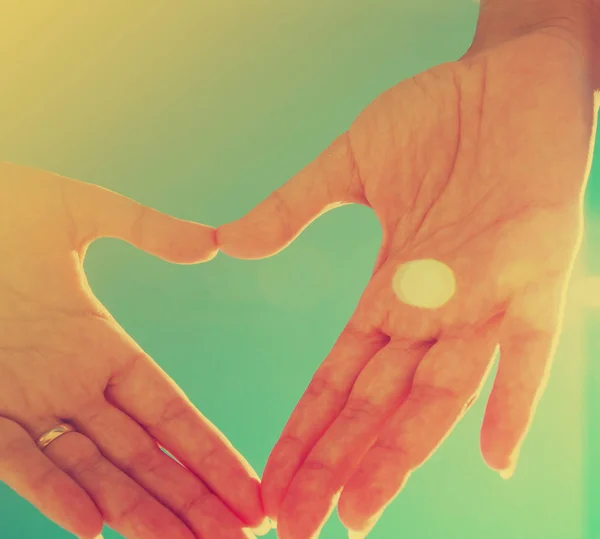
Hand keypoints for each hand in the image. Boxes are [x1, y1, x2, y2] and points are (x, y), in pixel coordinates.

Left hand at [0, 163, 266, 538]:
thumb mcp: (74, 209)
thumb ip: (144, 227)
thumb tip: (213, 246)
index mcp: (98, 347)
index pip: (169, 414)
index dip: (210, 454)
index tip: (251, 491)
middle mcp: (69, 388)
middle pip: (143, 457)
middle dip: (192, 502)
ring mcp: (22, 402)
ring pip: (92, 472)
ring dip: (140, 512)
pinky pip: (18, 457)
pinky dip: (55, 491)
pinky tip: (94, 524)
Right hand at [217, 27, 596, 538]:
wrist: (509, 72)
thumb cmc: (438, 113)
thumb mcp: (354, 163)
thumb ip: (296, 205)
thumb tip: (230, 243)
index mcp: (392, 290)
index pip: (340, 377)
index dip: (307, 429)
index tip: (276, 476)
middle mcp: (434, 309)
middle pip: (378, 402)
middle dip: (337, 462)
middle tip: (300, 521)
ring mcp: (484, 296)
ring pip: (437, 391)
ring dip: (400, 451)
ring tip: (361, 507)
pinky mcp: (536, 272)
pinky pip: (528, 349)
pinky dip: (513, 402)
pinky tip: (492, 458)